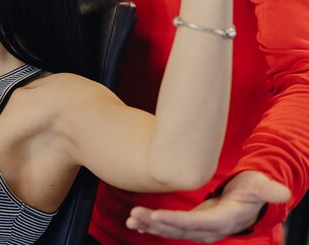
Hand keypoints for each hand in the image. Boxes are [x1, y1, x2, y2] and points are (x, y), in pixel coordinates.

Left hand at [126, 171, 290, 242]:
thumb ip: (268, 190)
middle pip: (179, 229)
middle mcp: (210, 229)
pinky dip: (153, 224)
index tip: (155, 215)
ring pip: (172, 229)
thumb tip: (284, 192)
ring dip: (150, 225)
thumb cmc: (253, 189)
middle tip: (134, 215)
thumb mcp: (260, 187)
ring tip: (131, 219)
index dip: (175, 221)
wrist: (250, 199)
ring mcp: (200, 229)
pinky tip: (136, 222)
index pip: (196, 223)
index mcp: (224, 220)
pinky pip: (171, 227)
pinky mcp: (192, 224)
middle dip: (155, 223)